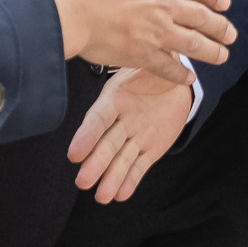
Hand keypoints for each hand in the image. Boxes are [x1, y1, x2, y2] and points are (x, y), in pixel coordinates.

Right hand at [37, 0, 235, 72]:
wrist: (67, 6)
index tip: (224, 2)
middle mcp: (162, 3)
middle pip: (201, 16)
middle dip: (219, 26)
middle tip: (230, 33)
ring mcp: (155, 30)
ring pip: (192, 43)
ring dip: (211, 51)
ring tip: (222, 56)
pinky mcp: (141, 54)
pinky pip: (167, 67)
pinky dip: (180, 74)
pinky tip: (187, 78)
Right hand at [67, 66, 195, 202]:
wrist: (173, 85)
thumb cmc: (154, 71)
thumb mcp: (148, 63)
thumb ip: (145, 63)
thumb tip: (153, 49)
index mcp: (115, 99)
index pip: (98, 119)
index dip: (87, 136)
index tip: (74, 154)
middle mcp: (121, 121)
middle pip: (106, 144)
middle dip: (96, 163)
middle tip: (83, 182)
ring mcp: (134, 136)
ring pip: (121, 159)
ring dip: (111, 177)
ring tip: (102, 197)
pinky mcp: (150, 149)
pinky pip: (140, 166)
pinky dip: (131, 180)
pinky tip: (121, 194)